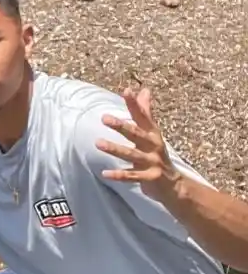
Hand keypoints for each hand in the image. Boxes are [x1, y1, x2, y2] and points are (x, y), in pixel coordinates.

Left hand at [96, 86, 181, 202]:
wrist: (175, 184)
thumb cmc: (157, 154)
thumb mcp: (152, 133)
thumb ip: (145, 112)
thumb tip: (145, 89)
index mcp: (152, 134)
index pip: (143, 116)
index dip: (135, 104)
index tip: (127, 91)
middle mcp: (153, 146)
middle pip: (137, 134)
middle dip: (121, 126)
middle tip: (104, 118)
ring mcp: (153, 162)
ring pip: (132, 155)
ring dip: (115, 149)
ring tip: (98, 143)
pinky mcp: (150, 178)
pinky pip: (132, 176)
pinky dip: (119, 175)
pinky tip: (105, 173)